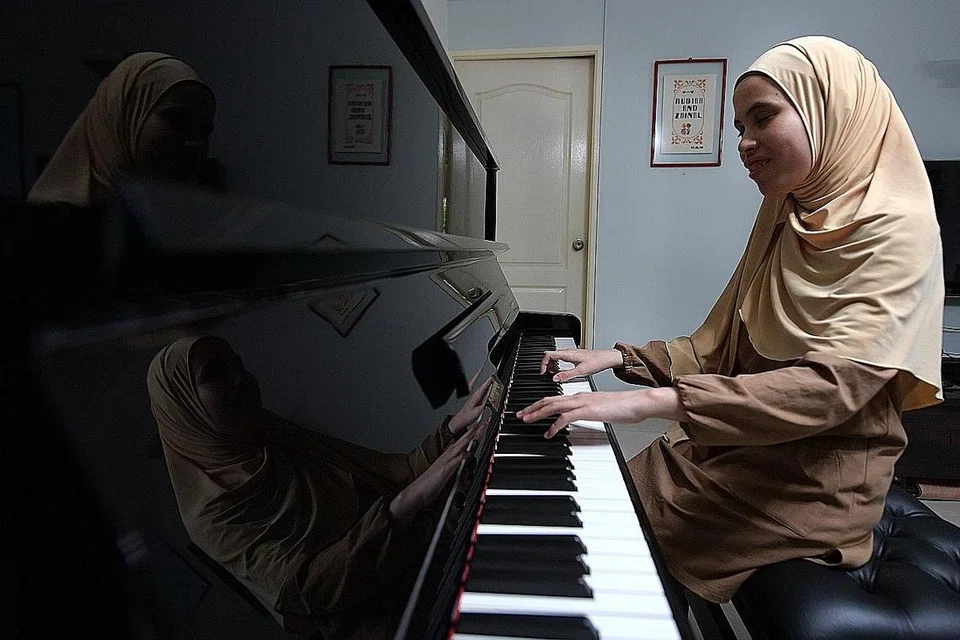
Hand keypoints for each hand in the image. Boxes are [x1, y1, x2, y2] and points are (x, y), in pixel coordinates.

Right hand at [390, 417, 490, 522]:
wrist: (417, 492)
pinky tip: (469, 453)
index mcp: (450, 456)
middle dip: (475, 430)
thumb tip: (467, 470)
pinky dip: (462, 457)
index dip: (474, 432)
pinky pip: (455, 463)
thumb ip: (459, 472)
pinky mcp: (444, 471)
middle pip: (464, 439)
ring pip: (460, 446)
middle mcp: (448, 456)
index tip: (483, 424)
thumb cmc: (431, 484)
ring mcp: (446, 462)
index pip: (464, 441)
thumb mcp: (449, 476)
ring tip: (478, 429)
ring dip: (469, 437)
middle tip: (485, 421)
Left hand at [447, 375, 494, 435]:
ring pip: (483, 391)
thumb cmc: (466, 417)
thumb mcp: (478, 411)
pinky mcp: (475, 402)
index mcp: (475, 397)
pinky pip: (482, 395)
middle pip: (483, 387)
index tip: (493, 376)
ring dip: (488, 387)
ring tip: (493, 384)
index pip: (483, 386)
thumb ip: (485, 403)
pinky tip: (489, 395)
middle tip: (495, 377)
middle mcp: (474, 397)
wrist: (460, 421)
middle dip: (489, 382)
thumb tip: (491, 397)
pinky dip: (486, 393)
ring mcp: (474, 399)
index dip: (489, 381)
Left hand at [517, 387, 684, 437]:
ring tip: (526, 421)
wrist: (637, 402)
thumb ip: (588, 413)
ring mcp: (582, 403)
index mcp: (581, 396)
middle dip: (532, 407)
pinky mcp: (587, 410)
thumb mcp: (601, 410)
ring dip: (537, 413)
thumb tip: (581, 419)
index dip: (539, 404)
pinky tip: (548, 433)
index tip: (529, 410)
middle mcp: (578, 397)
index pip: (555, 398)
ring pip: (553, 406)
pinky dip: (554, 425)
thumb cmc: (624, 407)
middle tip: (519, 414)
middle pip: (549, 400)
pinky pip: (565, 418)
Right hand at [539, 348, 623, 382]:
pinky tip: (562, 371)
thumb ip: (566, 375)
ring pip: (555, 356)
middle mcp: (568, 352)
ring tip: (554, 374)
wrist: (607, 358)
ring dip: (552, 365)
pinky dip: (558, 364)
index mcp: (567, 354)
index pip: (548, 355)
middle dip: (546, 365)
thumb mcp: (581, 371)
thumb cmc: (597, 362)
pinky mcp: (574, 356)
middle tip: (546, 375)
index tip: (542, 372)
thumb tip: (555, 378)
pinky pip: (561, 358)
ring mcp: (571, 353)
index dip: (542, 364)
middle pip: (550, 355)